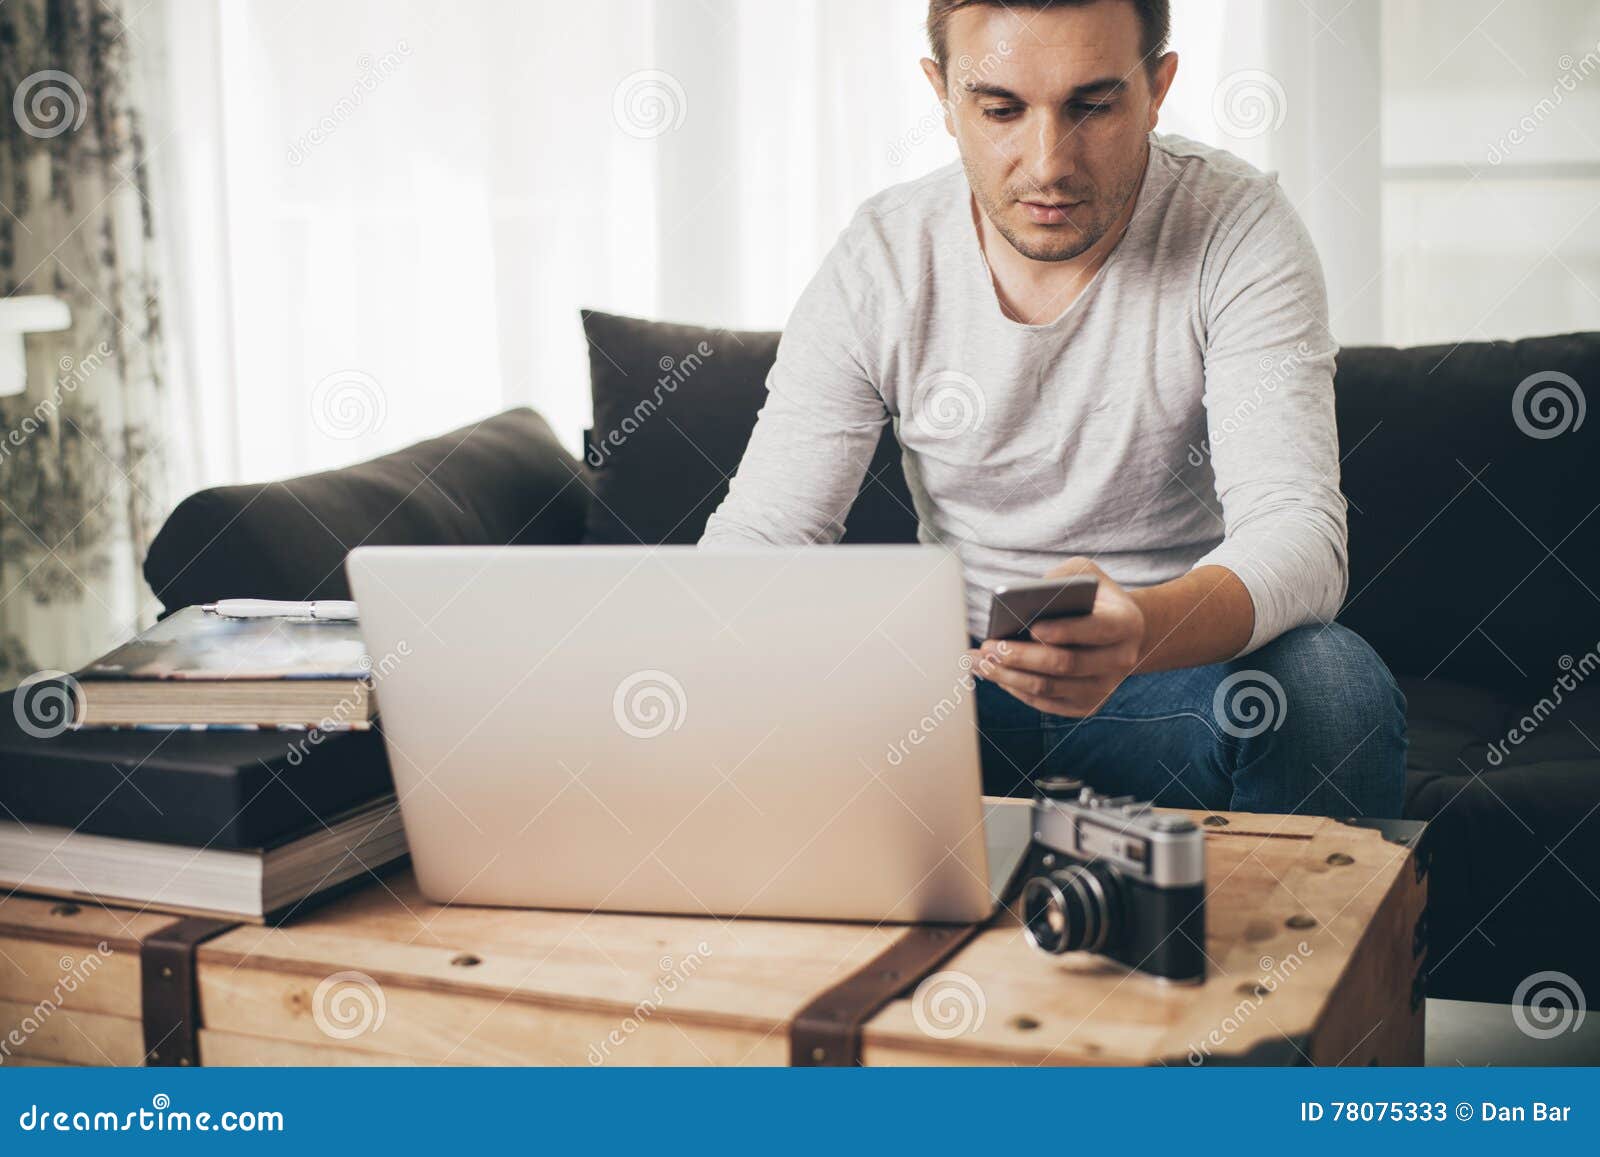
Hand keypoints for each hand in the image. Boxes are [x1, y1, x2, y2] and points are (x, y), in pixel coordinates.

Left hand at [968, 559, 1145, 717]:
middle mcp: (1120, 660)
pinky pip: (1045, 702)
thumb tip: (1027, 596)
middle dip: (1022, 656)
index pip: (1096, 629)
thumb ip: (1062, 578)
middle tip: (990, 646)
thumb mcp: (1085, 574)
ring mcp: (1104, 687)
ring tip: (979, 661)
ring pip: (1050, 687)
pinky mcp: (1087, 704)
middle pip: (1066, 664)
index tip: (1032, 627)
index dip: (1064, 631)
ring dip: (1009, 676)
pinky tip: (994, 674)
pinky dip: (1016, 689)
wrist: (1117, 633)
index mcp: (1125, 623)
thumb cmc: (1092, 597)